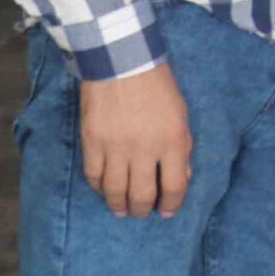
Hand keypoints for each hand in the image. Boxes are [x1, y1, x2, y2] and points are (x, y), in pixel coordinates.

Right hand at [77, 63, 192, 218]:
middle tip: (142, 213)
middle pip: (142, 195)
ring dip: (119, 206)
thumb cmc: (158, 88)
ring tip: (122, 210)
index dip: (172, 204)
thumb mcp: (181, 115)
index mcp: (173, 140)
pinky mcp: (92, 142)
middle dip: (143, 210)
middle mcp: (144, 148)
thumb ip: (182, 148)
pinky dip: (99, 188)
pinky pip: (94, 176)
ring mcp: (115, 147)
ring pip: (115, 191)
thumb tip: (181, 178)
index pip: (175, 186)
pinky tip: (104, 190)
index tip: (167, 211)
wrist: (122, 62)